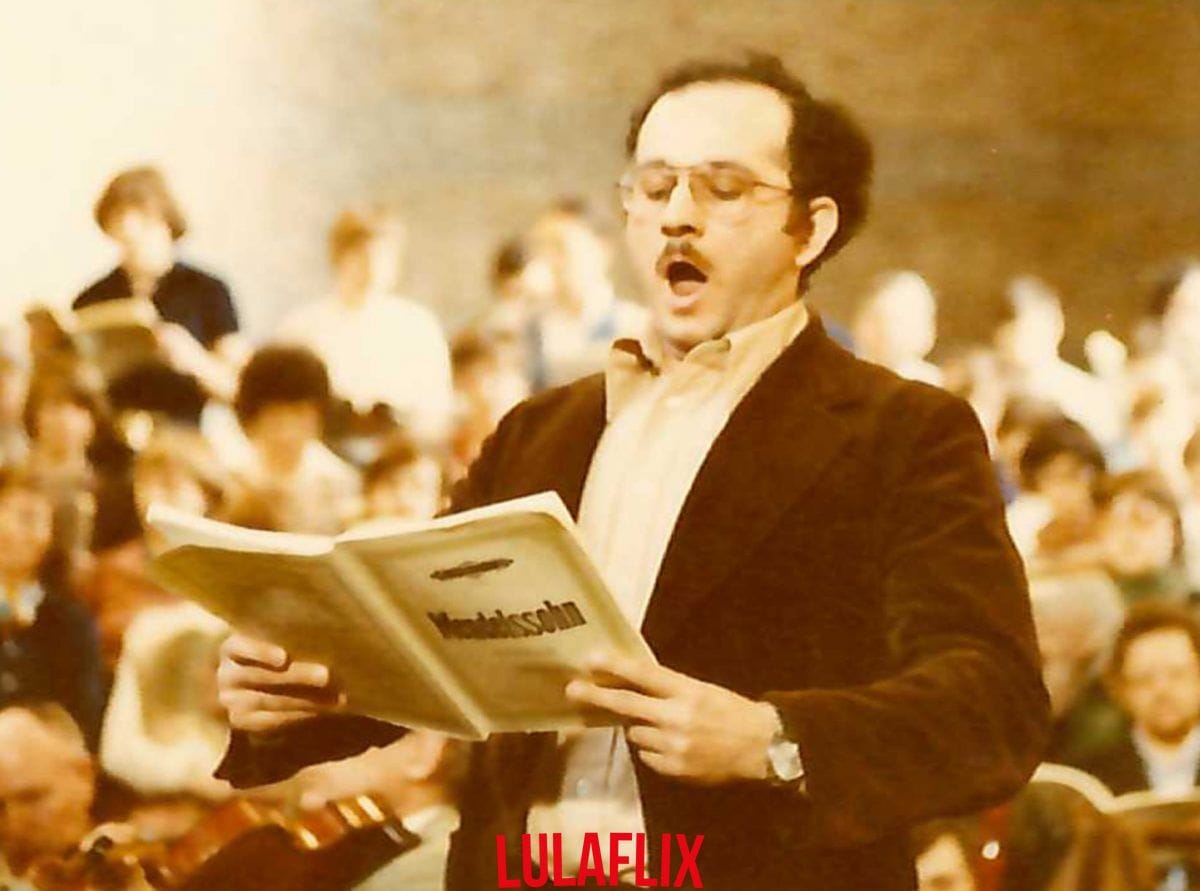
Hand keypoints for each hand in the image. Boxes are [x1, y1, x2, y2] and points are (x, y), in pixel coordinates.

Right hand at [217, 632, 342, 732]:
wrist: (252, 681)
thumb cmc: (274, 649)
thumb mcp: (274, 639)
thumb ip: (288, 637)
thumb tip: (325, 635)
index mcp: (231, 647)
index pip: (240, 647)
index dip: (261, 652)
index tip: (284, 657)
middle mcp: (226, 675)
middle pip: (260, 676)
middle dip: (296, 676)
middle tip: (326, 675)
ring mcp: (230, 701)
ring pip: (267, 701)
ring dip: (305, 700)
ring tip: (335, 698)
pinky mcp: (240, 721)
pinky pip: (269, 721)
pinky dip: (298, 716)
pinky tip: (321, 711)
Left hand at [565, 652, 778, 784]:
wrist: (761, 747)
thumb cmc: (730, 711)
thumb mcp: (701, 689)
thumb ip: (668, 688)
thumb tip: (629, 683)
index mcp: (687, 691)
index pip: (644, 674)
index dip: (614, 666)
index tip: (590, 658)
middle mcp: (677, 718)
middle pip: (627, 704)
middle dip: (596, 696)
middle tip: (572, 689)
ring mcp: (674, 746)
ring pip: (635, 732)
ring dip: (640, 726)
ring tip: (664, 725)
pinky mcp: (674, 769)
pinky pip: (646, 755)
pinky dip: (652, 748)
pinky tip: (673, 745)